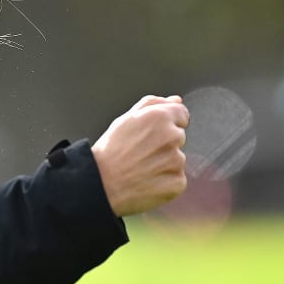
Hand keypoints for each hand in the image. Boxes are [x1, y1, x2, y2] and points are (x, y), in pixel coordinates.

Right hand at [91, 95, 188, 216]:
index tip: (150, 134)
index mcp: (160, 117)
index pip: (182, 114)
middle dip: (164, 143)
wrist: (101, 183)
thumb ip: (153, 104)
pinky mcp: (178, 182)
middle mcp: (172, 136)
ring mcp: (177, 161)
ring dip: (165, 163)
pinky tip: (147, 181)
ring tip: (141, 168)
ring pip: (177, 158)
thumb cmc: (110, 150)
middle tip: (140, 153)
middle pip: (179, 136)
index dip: (165, 123)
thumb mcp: (126, 119)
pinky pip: (177, 178)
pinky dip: (166, 181)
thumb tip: (176, 100)